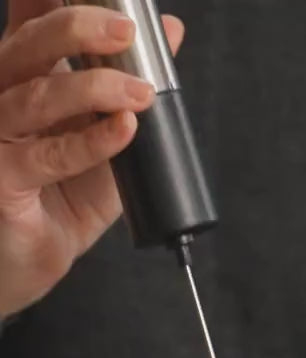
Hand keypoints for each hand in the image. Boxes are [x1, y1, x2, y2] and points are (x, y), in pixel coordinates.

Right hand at [0, 2, 183, 316]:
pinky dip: (90, 142)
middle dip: (78, 28)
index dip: (52, 1)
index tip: (110, 1)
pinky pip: (47, 156)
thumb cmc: (56, 205)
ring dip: (94, 88)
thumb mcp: (101, 139)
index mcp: (19, 83)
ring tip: (141, 93)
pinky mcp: (2, 181)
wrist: (26, 265)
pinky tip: (124, 130)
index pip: (29, 23)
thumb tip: (170, 33)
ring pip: (36, 96)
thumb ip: (129, 86)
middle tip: (126, 31)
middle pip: (27, 47)